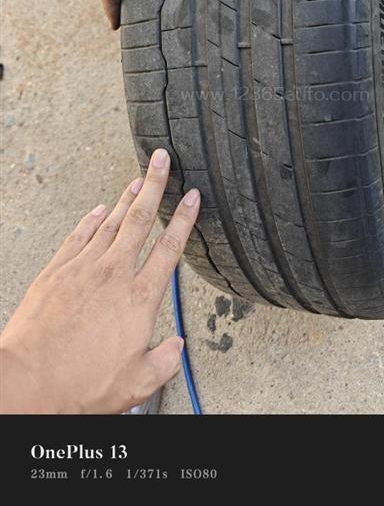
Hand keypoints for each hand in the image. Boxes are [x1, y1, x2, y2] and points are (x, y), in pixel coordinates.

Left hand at [0, 149, 199, 413]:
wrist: (29, 381)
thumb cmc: (81, 384)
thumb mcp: (138, 383)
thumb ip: (165, 360)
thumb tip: (176, 347)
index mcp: (140, 298)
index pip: (170, 248)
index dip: (185, 219)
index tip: (193, 198)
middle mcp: (114, 274)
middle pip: (141, 219)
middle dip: (156, 186)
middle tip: (163, 161)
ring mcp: (83, 269)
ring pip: (112, 223)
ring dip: (127, 198)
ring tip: (139, 178)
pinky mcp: (57, 272)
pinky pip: (79, 236)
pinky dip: (91, 219)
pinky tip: (100, 209)